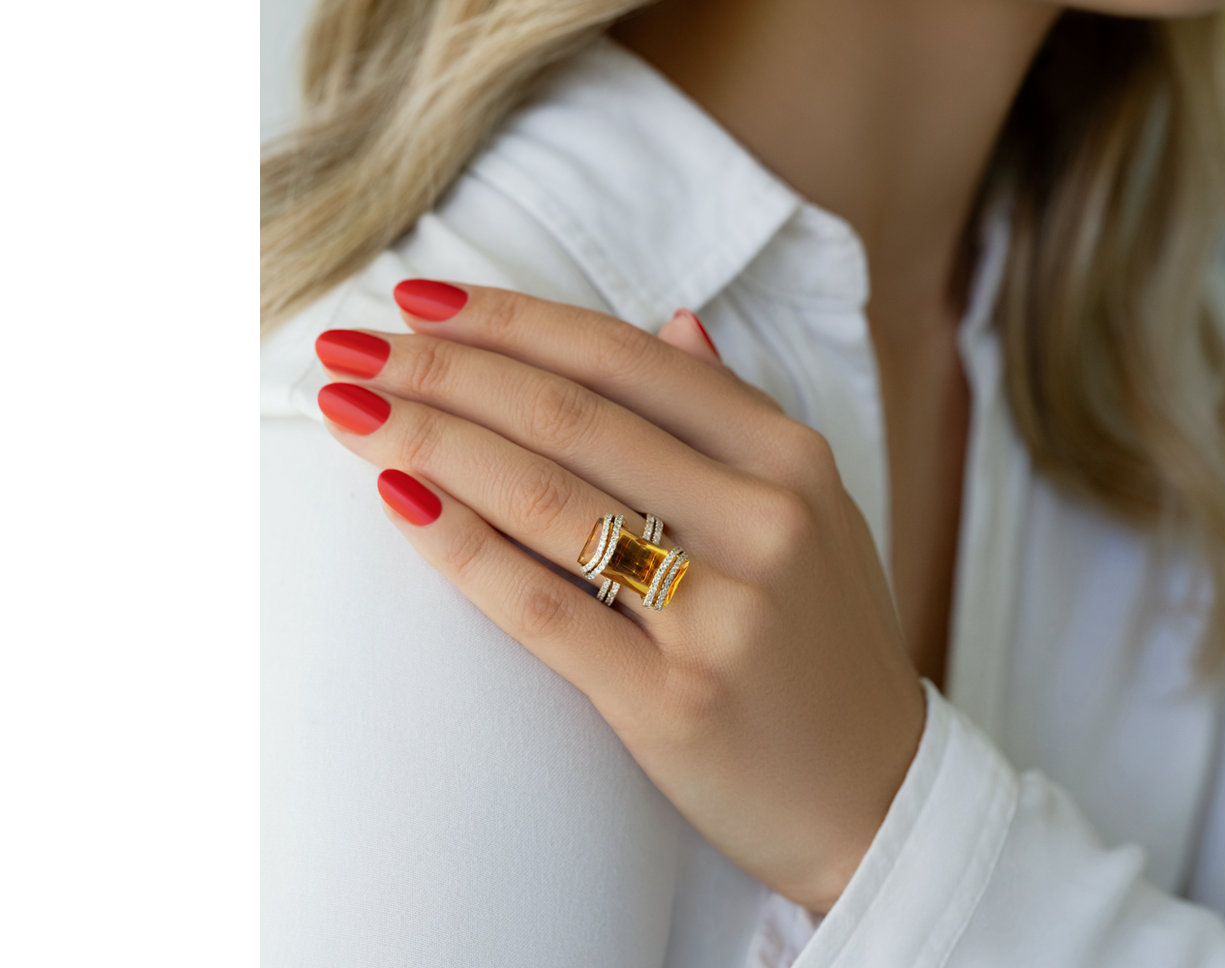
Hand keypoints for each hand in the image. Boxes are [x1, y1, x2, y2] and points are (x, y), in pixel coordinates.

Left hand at [311, 280, 926, 910]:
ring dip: (427, 440)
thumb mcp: (816, 514)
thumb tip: (672, 321)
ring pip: (545, 497)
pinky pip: (542, 608)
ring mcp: (723, 612)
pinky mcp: (674, 700)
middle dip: (440, 368)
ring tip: (345, 408)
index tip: (418, 296)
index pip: (623, 359)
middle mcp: (764, 519)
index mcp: (792, 459)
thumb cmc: (827, 650)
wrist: (879, 799)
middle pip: (568, 416)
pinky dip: (460, 546)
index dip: (509, 318)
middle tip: (344, 345)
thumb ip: (737, 419)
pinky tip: (396, 501)